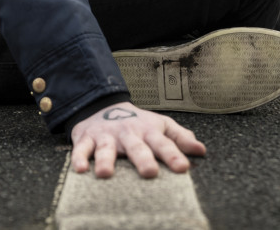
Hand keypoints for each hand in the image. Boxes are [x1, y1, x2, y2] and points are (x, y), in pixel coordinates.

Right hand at [70, 102, 205, 178]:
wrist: (104, 105)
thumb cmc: (137, 123)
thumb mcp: (160, 126)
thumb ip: (180, 138)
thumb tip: (201, 150)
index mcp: (148, 132)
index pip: (163, 144)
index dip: (173, 155)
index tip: (183, 168)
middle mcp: (128, 134)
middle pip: (136, 147)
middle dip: (142, 159)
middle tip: (149, 173)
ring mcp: (106, 136)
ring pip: (106, 149)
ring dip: (106, 160)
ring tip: (106, 174)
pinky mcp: (86, 139)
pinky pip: (81, 149)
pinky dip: (78, 158)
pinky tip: (80, 170)